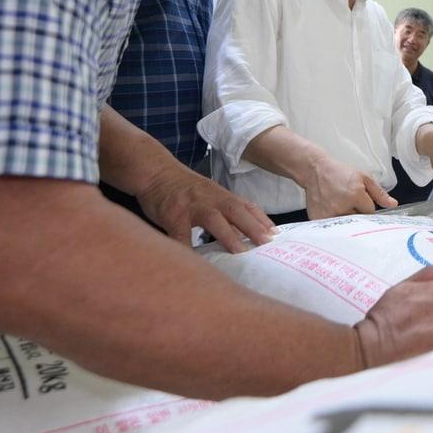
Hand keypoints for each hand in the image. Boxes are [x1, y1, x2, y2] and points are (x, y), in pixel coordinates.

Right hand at [136, 165, 274, 250]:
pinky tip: (194, 262)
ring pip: (214, 219)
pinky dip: (188, 248)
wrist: (155, 170)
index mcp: (221, 196)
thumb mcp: (208, 195)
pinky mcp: (172, 213)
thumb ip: (223, 211)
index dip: (262, 220)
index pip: (246, 207)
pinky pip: (181, 234)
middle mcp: (211, 198)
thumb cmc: (184, 188)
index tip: (276, 235)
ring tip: (241, 252)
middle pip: (236, 211)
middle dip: (254, 227)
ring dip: (229, 235)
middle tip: (268, 243)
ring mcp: (192, 205)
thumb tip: (241, 234)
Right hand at [303, 154, 395, 218]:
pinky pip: (333, 228)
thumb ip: (379, 193)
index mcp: (356, 195)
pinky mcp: (319, 219)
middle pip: (359, 221)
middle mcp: (343, 206)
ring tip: (340, 206)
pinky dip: (334, 223)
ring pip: (347, 226)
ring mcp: (330, 214)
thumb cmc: (339, 173)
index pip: (370, 212)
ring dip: (347, 220)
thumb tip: (393, 204)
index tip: (361, 201)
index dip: (367, 207)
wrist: (315, 171)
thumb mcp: (363, 177)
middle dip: (358, 214)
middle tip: (349, 203)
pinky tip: (332, 211)